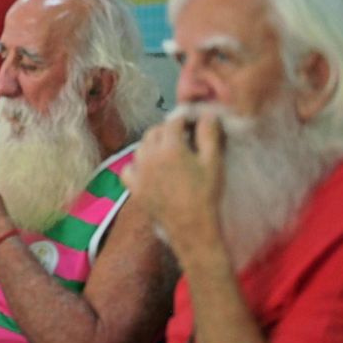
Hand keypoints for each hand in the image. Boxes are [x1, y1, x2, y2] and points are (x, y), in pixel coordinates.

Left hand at [121, 112, 225, 258]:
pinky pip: (129, 168)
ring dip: (153, 145)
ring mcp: (138, 171)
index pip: (173, 121)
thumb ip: (208, 135)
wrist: (191, 227)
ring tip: (168, 153)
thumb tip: (206, 115)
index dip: (184, 119)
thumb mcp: (213, 162)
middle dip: (168, 130)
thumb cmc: (205, 194)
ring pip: (141, 148)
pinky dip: (137, 165)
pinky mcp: (133, 187)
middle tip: (183, 138)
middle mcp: (149, 155)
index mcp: (170, 146)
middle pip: (154, 132)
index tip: (193, 124)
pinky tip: (149, 170)